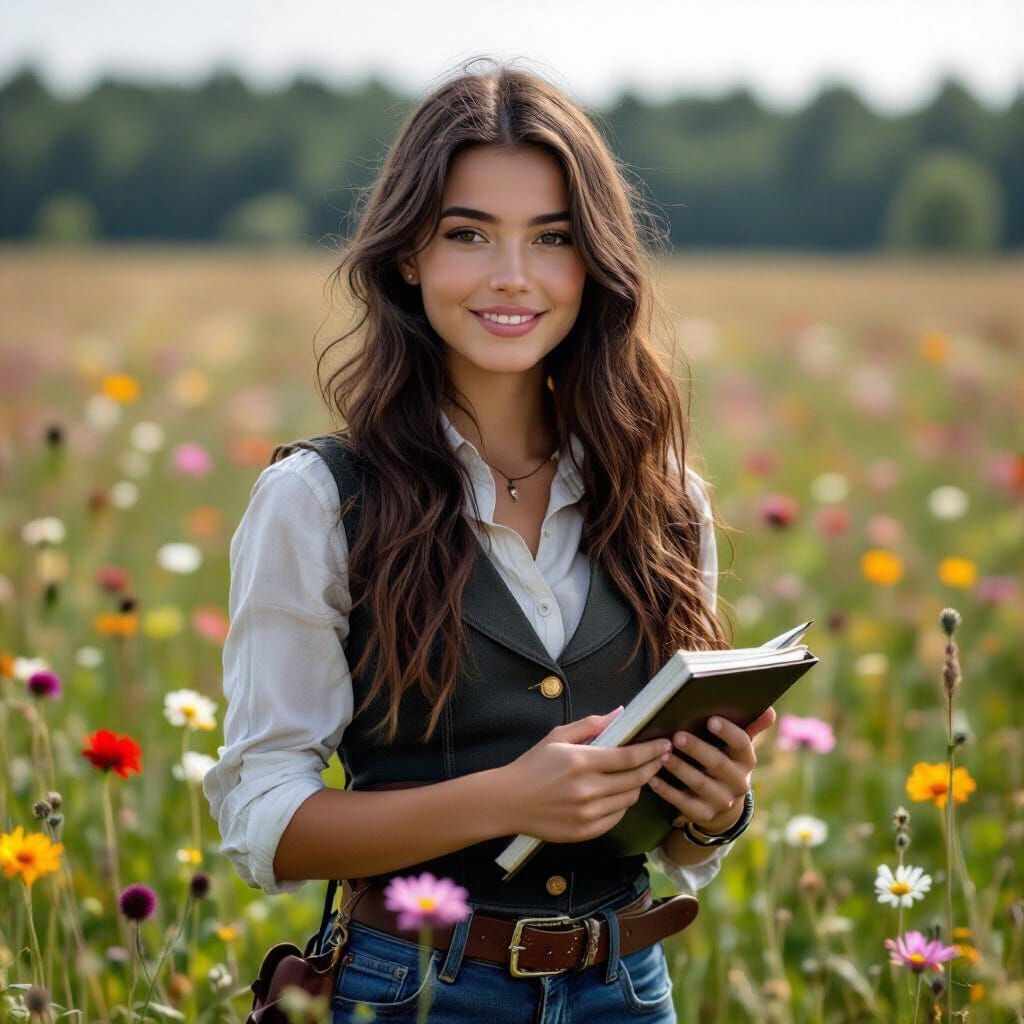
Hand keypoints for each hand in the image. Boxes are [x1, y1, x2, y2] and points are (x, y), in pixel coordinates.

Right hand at [501, 707, 673, 842]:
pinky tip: (619, 793)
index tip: (663, 745)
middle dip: (652, 766)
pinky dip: (622, 804)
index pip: (628, 758)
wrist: (508, 801)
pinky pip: (616, 817)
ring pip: (629, 799)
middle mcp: (587, 789)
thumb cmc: (533, 765)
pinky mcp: (585, 831)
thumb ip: (591, 725)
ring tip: (639, 775)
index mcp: (580, 761)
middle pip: (634, 779)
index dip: (650, 751)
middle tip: (661, 758)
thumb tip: (620, 713)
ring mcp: (587, 813)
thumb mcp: (557, 736)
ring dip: (638, 785)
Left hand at [647, 706, 776, 832]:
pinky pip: (684, 803)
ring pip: (700, 784)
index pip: (742, 744)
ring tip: (662, 756)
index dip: (728, 732)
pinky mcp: (704, 814)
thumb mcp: (737, 747)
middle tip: (677, 736)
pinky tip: (653, 779)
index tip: (711, 719)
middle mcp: (738, 782)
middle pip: (718, 764)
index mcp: (745, 760)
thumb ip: (750, 727)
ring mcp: (721, 800)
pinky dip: (667, 791)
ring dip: (680, 769)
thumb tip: (769, 709)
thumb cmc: (725, 762)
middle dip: (697, 749)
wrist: (723, 806)